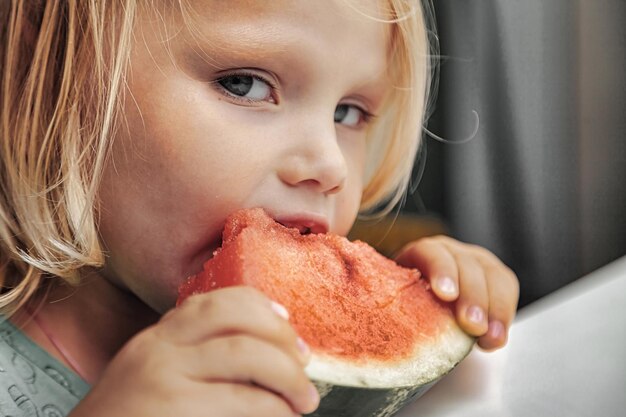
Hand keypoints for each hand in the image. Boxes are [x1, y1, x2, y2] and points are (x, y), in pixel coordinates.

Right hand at [69, 287, 317, 416]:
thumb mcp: (151, 376)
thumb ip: (193, 356)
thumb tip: (266, 352)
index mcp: (157, 338)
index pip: (217, 302)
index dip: (262, 308)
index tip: (287, 325)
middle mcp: (158, 350)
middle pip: (238, 323)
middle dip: (283, 343)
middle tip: (305, 369)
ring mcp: (163, 381)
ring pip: (245, 357)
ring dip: (287, 378)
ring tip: (303, 402)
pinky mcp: (173, 412)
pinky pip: (241, 403)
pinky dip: (271, 410)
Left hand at [395, 235, 518, 350]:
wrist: (430, 314)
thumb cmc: (408, 310)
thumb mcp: (400, 304)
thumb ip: (401, 309)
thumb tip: (384, 326)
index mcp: (421, 252)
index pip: (431, 253)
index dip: (440, 271)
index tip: (445, 295)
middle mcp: (450, 252)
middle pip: (466, 265)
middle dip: (472, 297)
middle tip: (472, 325)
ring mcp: (476, 261)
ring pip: (491, 276)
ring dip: (493, 309)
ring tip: (489, 338)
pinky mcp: (497, 276)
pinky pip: (506, 289)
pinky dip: (503, 315)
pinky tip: (496, 338)